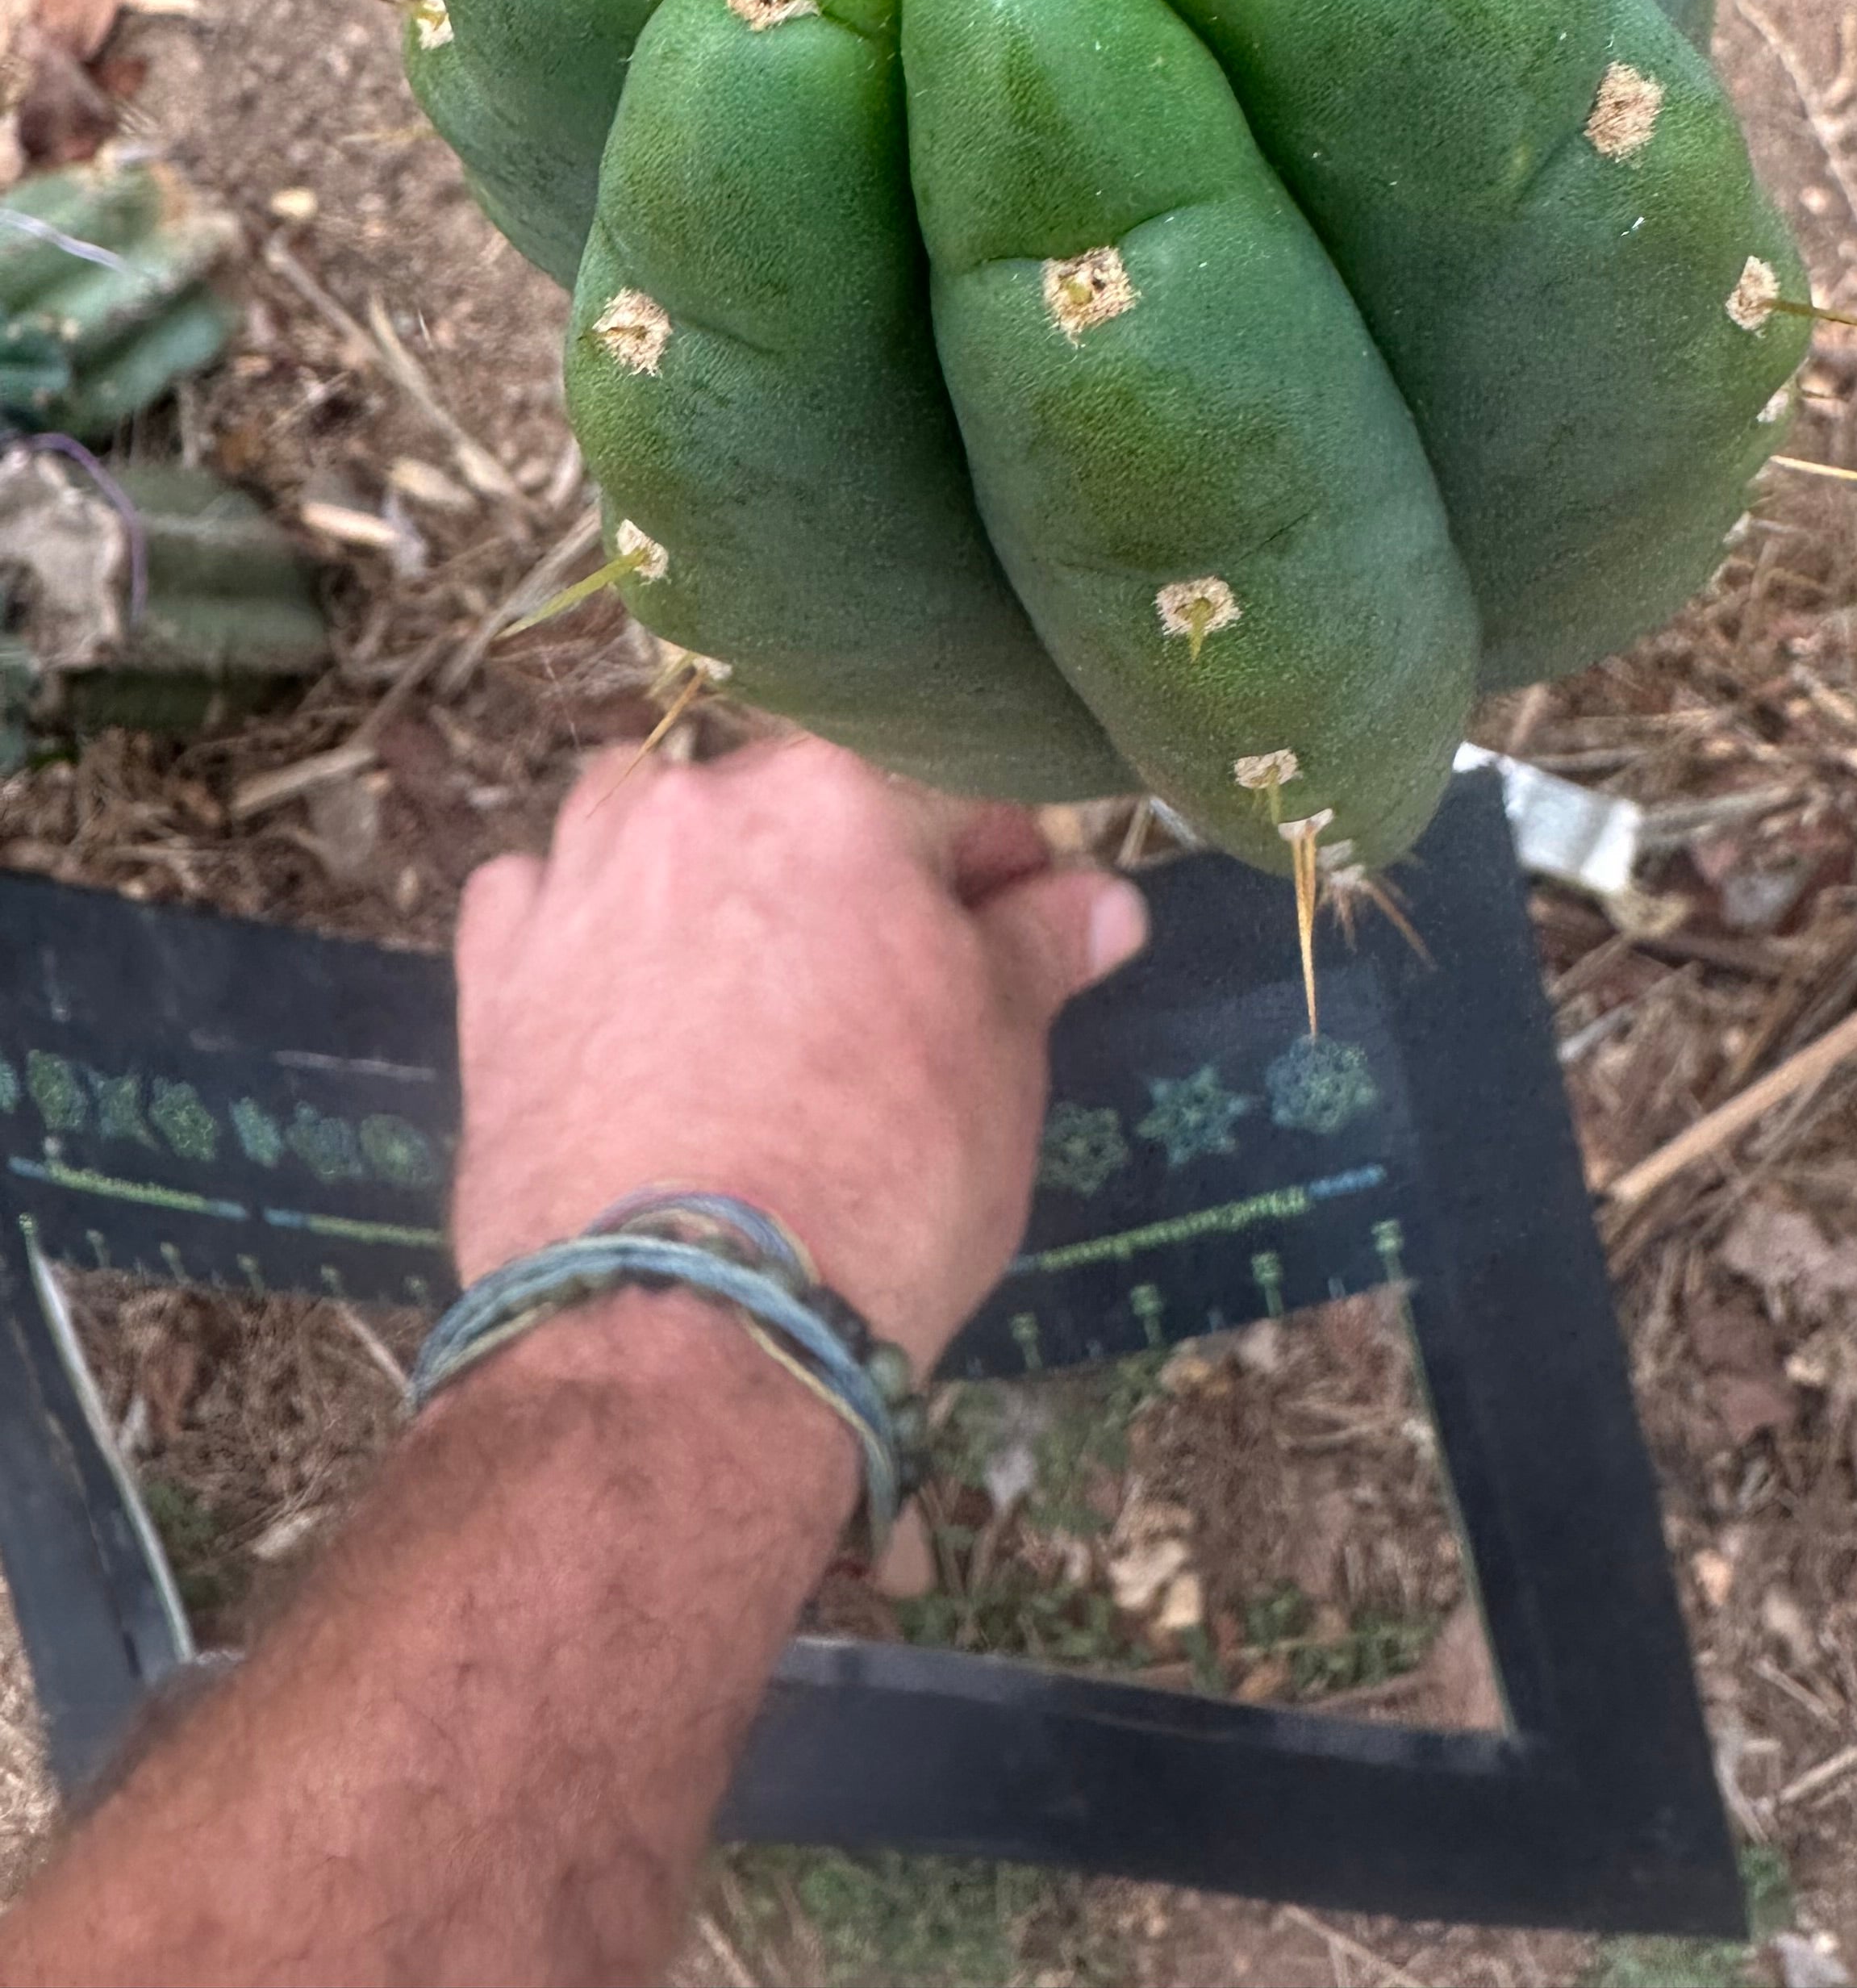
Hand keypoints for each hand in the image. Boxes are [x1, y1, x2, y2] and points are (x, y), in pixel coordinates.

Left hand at [451, 738, 1146, 1371]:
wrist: (684, 1327)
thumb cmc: (881, 1180)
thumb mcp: (999, 1059)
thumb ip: (1037, 948)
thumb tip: (1100, 899)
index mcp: (840, 793)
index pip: (955, 794)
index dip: (1000, 867)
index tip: (1021, 930)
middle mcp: (698, 802)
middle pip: (803, 804)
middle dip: (856, 874)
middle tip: (890, 990)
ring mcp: (581, 877)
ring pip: (659, 825)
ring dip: (709, 874)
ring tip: (747, 987)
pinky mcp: (492, 968)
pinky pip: (544, 899)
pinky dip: (586, 929)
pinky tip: (623, 1003)